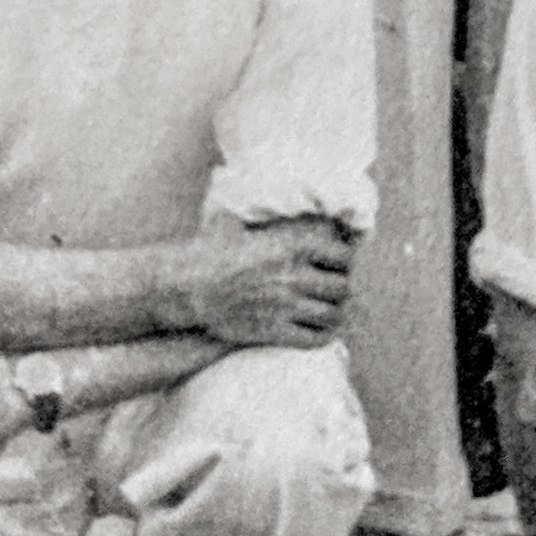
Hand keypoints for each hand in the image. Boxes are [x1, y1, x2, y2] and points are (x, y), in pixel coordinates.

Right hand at [190, 213, 355, 348]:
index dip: (347, 261)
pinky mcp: (273, 331)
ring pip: (332, 315)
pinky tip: (323, 331)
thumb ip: (271, 213)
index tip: (342, 263)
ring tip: (334, 311)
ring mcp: (285, 305)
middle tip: (337, 290)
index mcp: (292, 245)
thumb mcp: (249, 220)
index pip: (344, 256)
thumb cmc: (214, 250)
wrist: (188, 286)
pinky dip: (324, 336)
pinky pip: (313, 339)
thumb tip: (289, 197)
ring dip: (336, 314)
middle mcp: (293, 275)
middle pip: (343, 288)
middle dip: (343, 289)